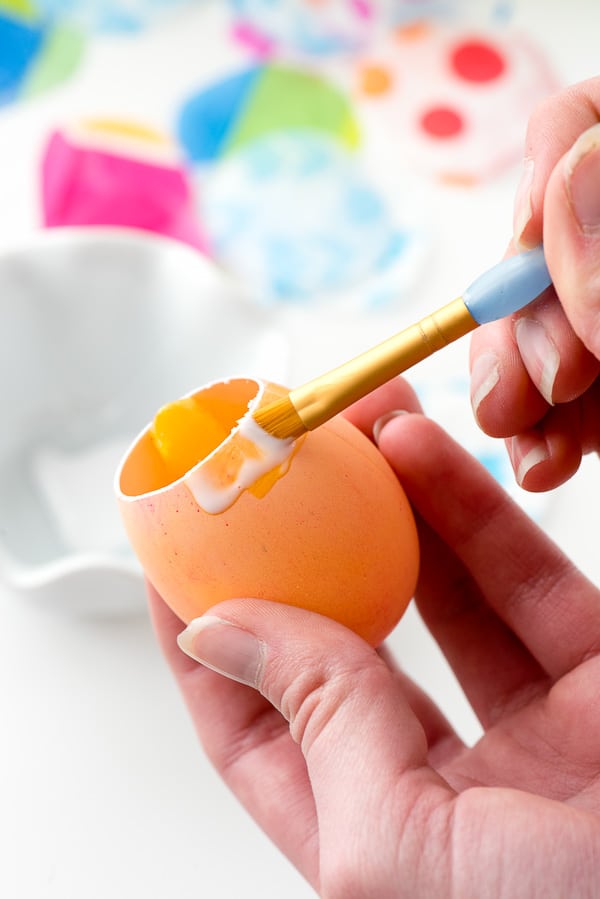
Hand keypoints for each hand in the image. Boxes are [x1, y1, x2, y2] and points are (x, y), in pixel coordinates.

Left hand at [149, 380, 599, 897]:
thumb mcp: (406, 849)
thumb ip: (323, 730)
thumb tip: (225, 633)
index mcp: (376, 840)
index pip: (258, 731)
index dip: (211, 645)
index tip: (176, 561)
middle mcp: (445, 785)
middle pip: (349, 647)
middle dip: (307, 554)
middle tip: (266, 479)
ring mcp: (525, 734)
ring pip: (438, 599)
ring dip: (391, 510)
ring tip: (349, 434)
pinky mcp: (598, 683)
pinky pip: (525, 581)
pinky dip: (471, 512)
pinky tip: (421, 453)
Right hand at [470, 76, 599, 490]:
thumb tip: (550, 225)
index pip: (570, 131)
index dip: (537, 191)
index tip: (530, 259)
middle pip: (531, 255)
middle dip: (522, 324)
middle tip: (549, 381)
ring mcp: (595, 316)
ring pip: (531, 342)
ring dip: (517, 396)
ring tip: (533, 447)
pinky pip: (559, 409)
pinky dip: (545, 441)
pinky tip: (545, 463)